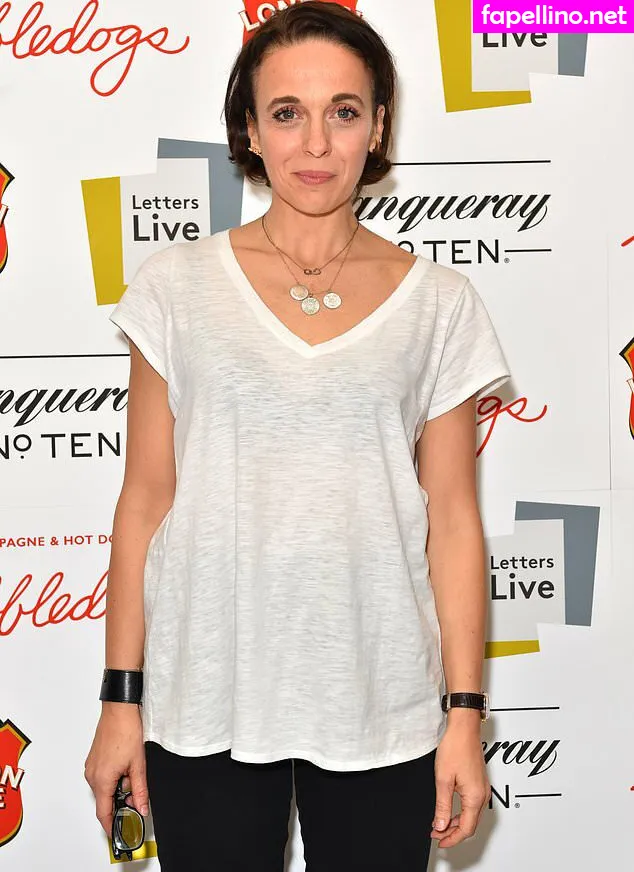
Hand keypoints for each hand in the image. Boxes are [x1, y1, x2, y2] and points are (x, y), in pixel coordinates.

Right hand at [84, 703, 148, 836]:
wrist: (119, 710)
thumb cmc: (126, 731)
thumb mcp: (138, 765)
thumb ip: (139, 790)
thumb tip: (141, 807)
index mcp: (101, 780)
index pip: (103, 813)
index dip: (111, 826)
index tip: (117, 833)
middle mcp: (92, 775)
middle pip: (105, 799)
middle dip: (121, 800)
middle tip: (136, 792)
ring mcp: (91, 766)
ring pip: (105, 787)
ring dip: (118, 786)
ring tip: (132, 770)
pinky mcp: (93, 759)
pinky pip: (102, 776)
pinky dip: (114, 777)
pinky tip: (125, 764)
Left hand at [430, 718, 490, 847]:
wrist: (464, 728)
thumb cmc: (455, 747)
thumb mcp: (443, 779)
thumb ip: (442, 805)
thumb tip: (440, 825)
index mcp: (475, 797)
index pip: (465, 829)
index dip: (452, 839)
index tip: (439, 841)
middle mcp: (482, 795)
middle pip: (470, 825)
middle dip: (453, 832)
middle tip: (436, 834)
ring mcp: (482, 788)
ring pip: (471, 815)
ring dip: (456, 822)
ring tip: (439, 823)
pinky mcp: (479, 782)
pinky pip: (472, 805)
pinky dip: (460, 812)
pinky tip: (449, 810)